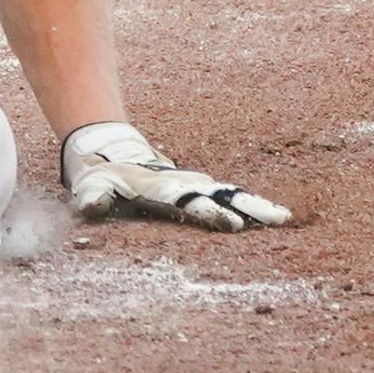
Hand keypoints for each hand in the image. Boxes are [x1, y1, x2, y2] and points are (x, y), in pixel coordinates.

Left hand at [61, 121, 290, 232]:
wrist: (110, 149)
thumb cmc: (99, 175)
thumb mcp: (90, 187)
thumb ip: (93, 198)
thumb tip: (92, 207)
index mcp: (158, 188)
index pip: (187, 201)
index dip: (208, 212)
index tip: (230, 223)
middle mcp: (181, 184)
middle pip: (218, 196)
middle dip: (245, 208)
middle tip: (276, 219)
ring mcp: (192, 184)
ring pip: (228, 194)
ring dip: (254, 206)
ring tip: (284, 218)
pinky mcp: (198, 188)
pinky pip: (227, 196)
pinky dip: (249, 204)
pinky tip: (275, 217)